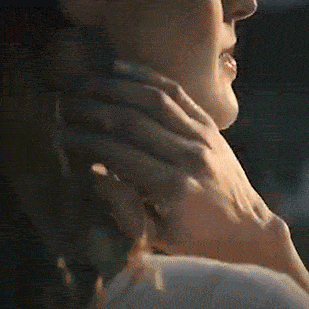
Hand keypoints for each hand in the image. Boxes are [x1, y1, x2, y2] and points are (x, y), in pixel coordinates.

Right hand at [58, 61, 289, 269]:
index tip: (60, 135)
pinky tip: (121, 69)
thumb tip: (93, 171)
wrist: (248, 227)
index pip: (118, 154)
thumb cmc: (200, 239)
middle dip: (92, 109)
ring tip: (86, 81)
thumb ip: (125, 207)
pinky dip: (149, 78)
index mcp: (173, 187)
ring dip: (116, 86)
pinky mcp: (211, 128)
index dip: (85, 142)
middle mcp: (189, 156)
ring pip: (154, 100)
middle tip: (64, 103)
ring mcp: (204, 138)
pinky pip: (179, 94)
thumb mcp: (159, 236)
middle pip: (132, 121)